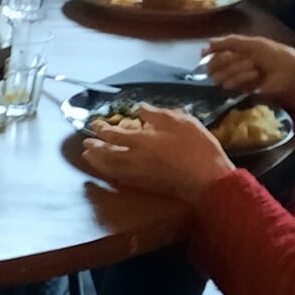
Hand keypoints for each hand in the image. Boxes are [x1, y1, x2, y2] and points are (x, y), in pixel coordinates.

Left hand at [81, 106, 235, 203]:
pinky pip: (121, 179)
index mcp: (140, 140)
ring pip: (111, 168)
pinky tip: (111, 173)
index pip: (112, 134)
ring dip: (98, 162)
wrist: (209, 181)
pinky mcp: (147, 186)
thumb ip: (156, 115)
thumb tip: (138, 109)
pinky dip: (111, 174)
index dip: (101, 128)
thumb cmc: (197, 148)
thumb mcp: (180, 122)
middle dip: (94, 148)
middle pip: (106, 154)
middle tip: (85, 144)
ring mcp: (139, 175)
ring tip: (89, 158)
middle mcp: (134, 158)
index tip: (93, 124)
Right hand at [202, 35, 294, 108]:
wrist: (289, 74)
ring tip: (254, 68)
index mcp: (236, 51)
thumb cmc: (273, 55)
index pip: (213, 53)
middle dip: (227, 61)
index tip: (206, 54)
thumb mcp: (251, 43)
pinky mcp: (242, 91)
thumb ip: (228, 42)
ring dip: (238, 70)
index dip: (211, 53)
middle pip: (214, 65)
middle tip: (244, 59)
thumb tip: (207, 43)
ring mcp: (237, 79)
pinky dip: (243, 78)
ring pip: (222, 75)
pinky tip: (255, 76)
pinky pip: (232, 84)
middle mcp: (234, 65)